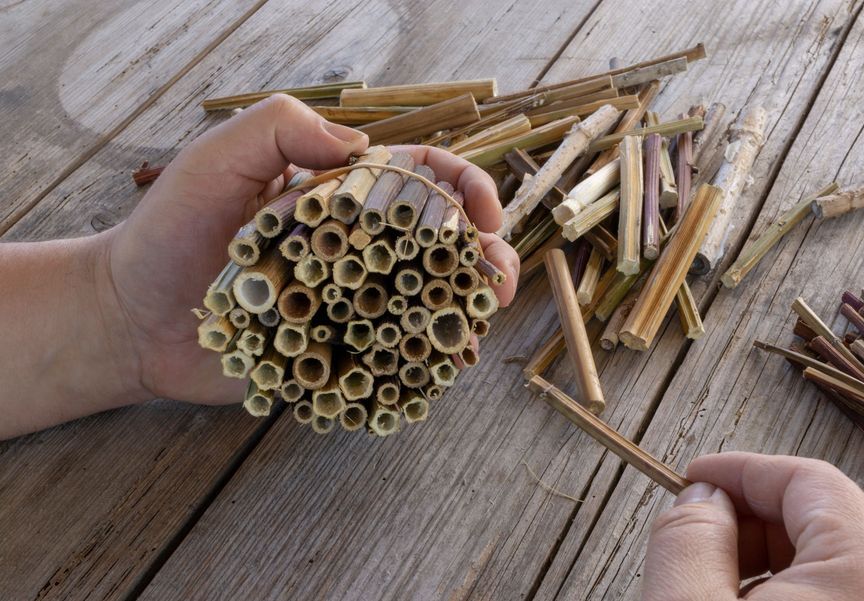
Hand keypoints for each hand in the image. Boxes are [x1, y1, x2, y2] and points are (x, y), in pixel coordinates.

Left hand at [100, 94, 518, 405]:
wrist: (130, 319)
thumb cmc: (166, 233)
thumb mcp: (215, 160)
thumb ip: (280, 129)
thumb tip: (362, 145)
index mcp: (342, 192)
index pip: (422, 177)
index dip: (465, 188)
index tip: (484, 217)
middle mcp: (358, 244)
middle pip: (442, 240)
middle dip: (485, 254)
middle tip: (497, 279)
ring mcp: (354, 298)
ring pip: (430, 297)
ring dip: (468, 306)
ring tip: (479, 321)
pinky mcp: (340, 348)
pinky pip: (398, 351)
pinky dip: (430, 355)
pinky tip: (448, 360)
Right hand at [641, 452, 863, 600]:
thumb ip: (688, 542)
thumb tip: (699, 499)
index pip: (807, 479)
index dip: (740, 470)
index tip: (691, 479)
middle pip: (825, 523)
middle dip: (749, 523)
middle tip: (693, 543)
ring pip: (835, 572)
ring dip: (767, 569)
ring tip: (713, 592)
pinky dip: (795, 599)